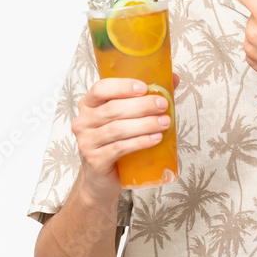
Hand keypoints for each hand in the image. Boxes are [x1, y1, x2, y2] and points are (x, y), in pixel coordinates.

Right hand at [71, 73, 178, 204]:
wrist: (101, 177)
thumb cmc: (115, 141)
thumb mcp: (126, 117)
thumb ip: (146, 96)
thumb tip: (174, 79)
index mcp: (89, 105)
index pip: (101, 89)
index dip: (122, 86)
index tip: (144, 88)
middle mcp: (83, 121)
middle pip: (112, 109)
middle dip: (141, 106)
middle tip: (163, 105)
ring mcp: (86, 142)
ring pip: (117, 129)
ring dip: (144, 124)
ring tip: (164, 123)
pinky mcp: (94, 161)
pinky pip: (119, 148)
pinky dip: (139, 142)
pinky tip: (155, 139)